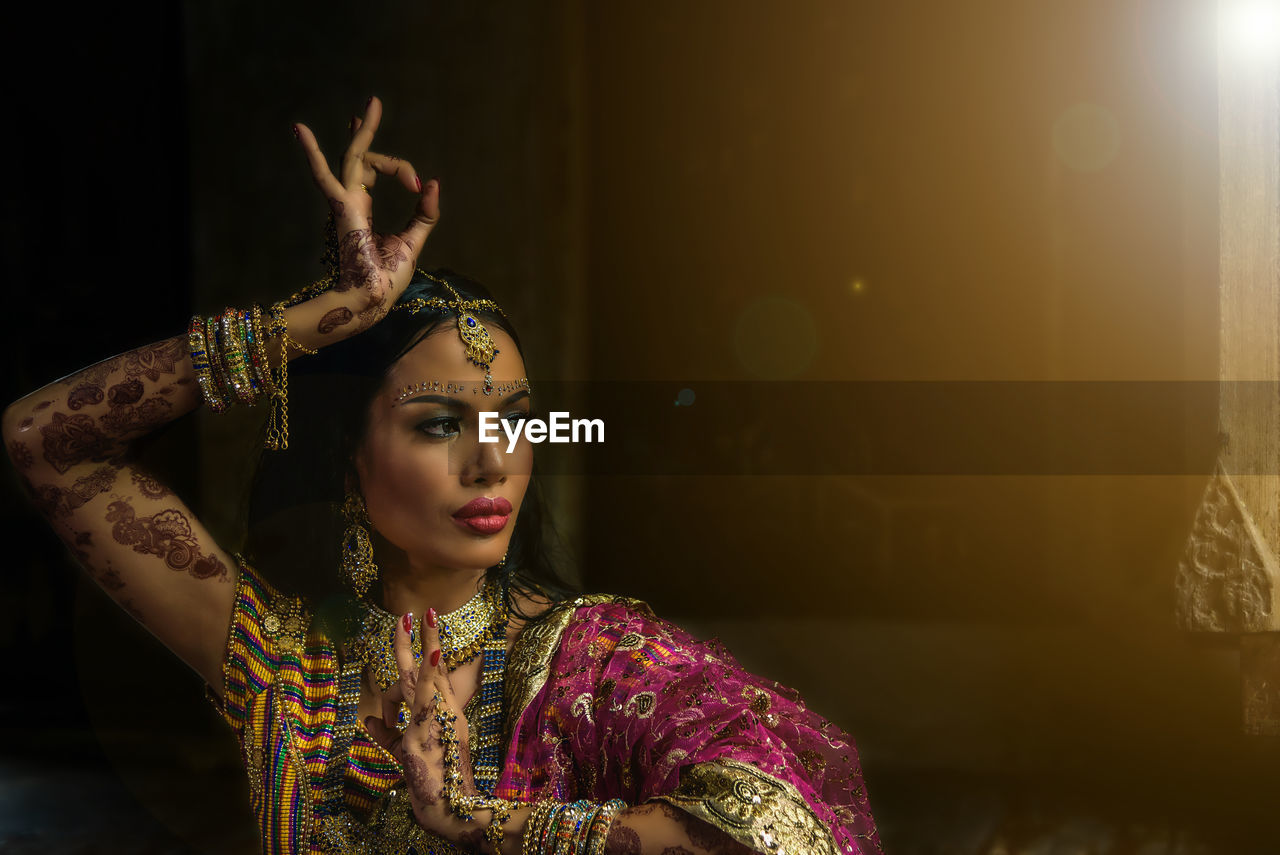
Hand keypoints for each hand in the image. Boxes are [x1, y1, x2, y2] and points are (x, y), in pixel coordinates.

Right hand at [292, 95, 440, 339]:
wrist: (373, 298)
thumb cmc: (387, 278)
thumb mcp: (414, 239)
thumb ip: (424, 212)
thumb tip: (434, 183)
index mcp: (364, 209)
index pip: (377, 172)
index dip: (401, 169)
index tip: (419, 184)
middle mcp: (352, 201)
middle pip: (364, 158)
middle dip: (366, 131)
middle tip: (372, 103)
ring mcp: (346, 202)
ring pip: (354, 158)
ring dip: (362, 131)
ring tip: (370, 104)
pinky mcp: (343, 207)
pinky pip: (326, 176)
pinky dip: (313, 154)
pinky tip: (299, 130)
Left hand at [364, 610, 479, 843]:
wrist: (447, 801)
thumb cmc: (428, 775)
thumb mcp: (402, 750)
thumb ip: (385, 733)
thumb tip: (367, 719)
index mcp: (440, 711)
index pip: (433, 675)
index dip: (426, 651)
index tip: (421, 627)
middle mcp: (444, 708)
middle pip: (433, 667)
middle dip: (424, 639)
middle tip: (418, 613)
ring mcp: (439, 714)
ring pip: (428, 672)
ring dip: (426, 644)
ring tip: (419, 620)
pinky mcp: (430, 722)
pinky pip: (428, 693)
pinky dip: (428, 671)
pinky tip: (431, 653)